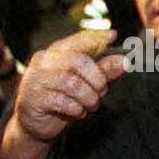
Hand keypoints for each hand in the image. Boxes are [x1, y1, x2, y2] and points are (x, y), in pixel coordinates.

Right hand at [8, 29, 123, 144]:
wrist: (36, 123)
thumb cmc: (62, 99)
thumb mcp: (86, 84)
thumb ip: (103, 71)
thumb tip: (124, 61)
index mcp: (56, 53)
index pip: (78, 40)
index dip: (96, 37)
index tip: (112, 35)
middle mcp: (44, 62)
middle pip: (78, 61)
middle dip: (97, 79)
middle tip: (101, 92)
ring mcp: (36, 79)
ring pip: (72, 83)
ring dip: (89, 97)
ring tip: (90, 104)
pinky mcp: (34, 98)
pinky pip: (62, 101)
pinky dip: (76, 109)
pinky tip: (77, 111)